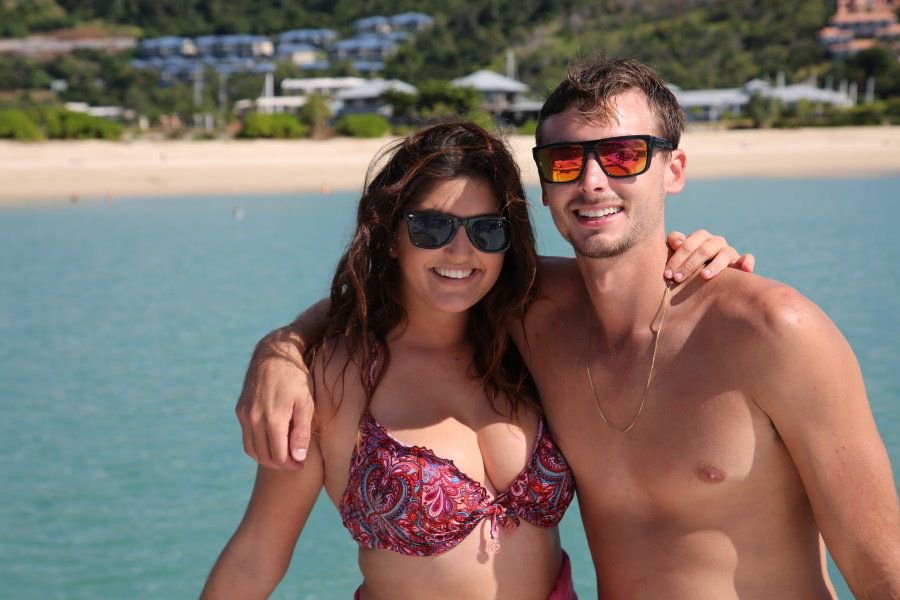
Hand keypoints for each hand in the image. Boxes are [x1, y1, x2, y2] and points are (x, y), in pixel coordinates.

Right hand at [235, 327, 314, 469]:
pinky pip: (247, 437)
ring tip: (284, 456)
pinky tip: (272, 443)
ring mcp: (245, 414)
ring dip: (267, 458)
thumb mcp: (306, 403)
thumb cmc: (296, 378)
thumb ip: (301, 432)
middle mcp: (254, 418)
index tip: (301, 465)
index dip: (291, 465)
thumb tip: (298, 458)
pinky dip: (257, 446)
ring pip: (252, 450)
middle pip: (264, 456)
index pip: (278, 456)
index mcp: (273, 418)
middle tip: (294, 463)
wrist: (273, 354)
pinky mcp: (240, 410)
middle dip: (280, 464)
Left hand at [665, 230, 754, 281]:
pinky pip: (747, 259)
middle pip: (704, 249)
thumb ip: (674, 243)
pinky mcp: (741, 262)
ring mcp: (729, 251)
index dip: (677, 257)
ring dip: (715, 265)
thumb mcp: (679, 254)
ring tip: (704, 276)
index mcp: (700, 238)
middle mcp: (716, 242)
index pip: (689, 243)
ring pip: (725, 254)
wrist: (705, 277)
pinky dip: (747, 262)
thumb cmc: (687, 263)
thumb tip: (676, 242)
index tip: (667, 273)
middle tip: (678, 279)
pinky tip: (745, 269)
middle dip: (689, 264)